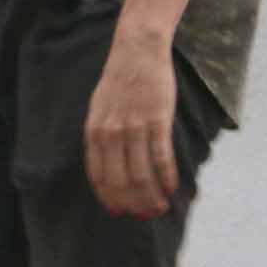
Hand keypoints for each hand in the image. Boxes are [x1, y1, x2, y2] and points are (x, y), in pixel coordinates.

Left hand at [84, 26, 178, 218]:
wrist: (137, 50)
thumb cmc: (119, 80)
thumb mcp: (98, 108)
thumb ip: (100, 136)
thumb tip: (106, 167)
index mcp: (94, 131)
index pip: (99, 176)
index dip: (109, 198)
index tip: (119, 213)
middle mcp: (111, 132)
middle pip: (121, 181)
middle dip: (133, 204)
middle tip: (144, 216)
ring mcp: (134, 126)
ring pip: (142, 175)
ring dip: (151, 197)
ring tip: (159, 208)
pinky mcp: (157, 120)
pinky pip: (161, 157)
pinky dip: (166, 177)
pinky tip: (171, 188)